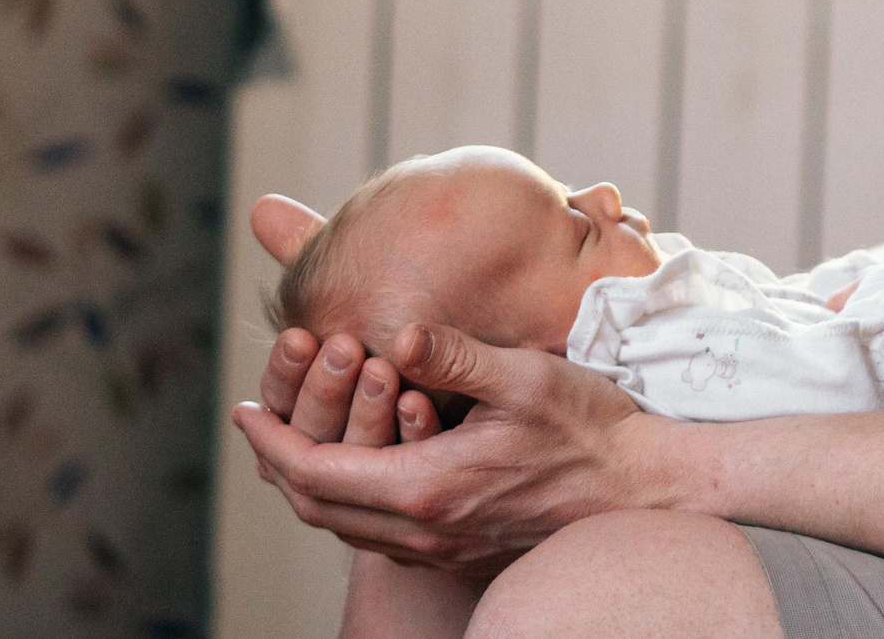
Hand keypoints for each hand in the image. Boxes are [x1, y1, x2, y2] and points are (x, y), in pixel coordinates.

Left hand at [236, 321, 653, 575]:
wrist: (643, 491)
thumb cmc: (591, 429)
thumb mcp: (528, 377)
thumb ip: (459, 355)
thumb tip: (401, 332)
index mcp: (428, 487)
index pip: (316, 471)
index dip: (270, 443)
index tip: (241, 411)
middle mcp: (425, 529)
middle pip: (318, 507)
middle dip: (278, 465)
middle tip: (257, 423)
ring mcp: (442, 548)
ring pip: (345, 526)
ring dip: (312, 483)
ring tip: (296, 440)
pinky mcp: (460, 551)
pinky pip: (379, 534)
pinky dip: (350, 499)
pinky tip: (360, 467)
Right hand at [253, 195, 448, 447]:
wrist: (493, 317)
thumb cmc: (405, 292)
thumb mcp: (359, 278)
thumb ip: (312, 253)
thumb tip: (262, 207)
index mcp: (312, 395)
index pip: (280, 402)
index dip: (285, 375)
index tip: (302, 336)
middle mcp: (344, 439)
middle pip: (312, 440)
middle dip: (321, 396)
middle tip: (342, 347)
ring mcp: (388, 464)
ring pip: (359, 463)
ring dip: (364, 419)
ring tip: (383, 370)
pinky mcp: (436, 469)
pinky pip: (417, 467)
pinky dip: (413, 436)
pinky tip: (423, 400)